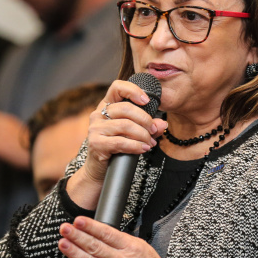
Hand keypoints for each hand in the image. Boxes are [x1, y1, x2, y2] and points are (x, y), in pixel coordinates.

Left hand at [59, 216, 175, 257]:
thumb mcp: (143, 248)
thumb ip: (123, 241)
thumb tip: (103, 232)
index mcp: (131, 248)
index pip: (107, 234)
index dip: (91, 226)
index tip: (78, 220)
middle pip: (95, 246)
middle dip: (77, 236)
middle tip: (65, 228)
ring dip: (73, 252)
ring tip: (63, 243)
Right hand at [66, 80, 166, 209]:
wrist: (100, 170)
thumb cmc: (117, 148)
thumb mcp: (134, 134)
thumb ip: (149, 126)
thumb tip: (163, 124)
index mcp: (107, 106)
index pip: (117, 87)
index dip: (133, 90)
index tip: (147, 100)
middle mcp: (98, 114)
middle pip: (126, 108)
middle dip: (145, 119)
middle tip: (154, 130)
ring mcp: (95, 128)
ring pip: (125, 125)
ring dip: (143, 135)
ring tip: (150, 143)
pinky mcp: (96, 143)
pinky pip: (120, 142)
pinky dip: (136, 146)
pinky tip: (143, 149)